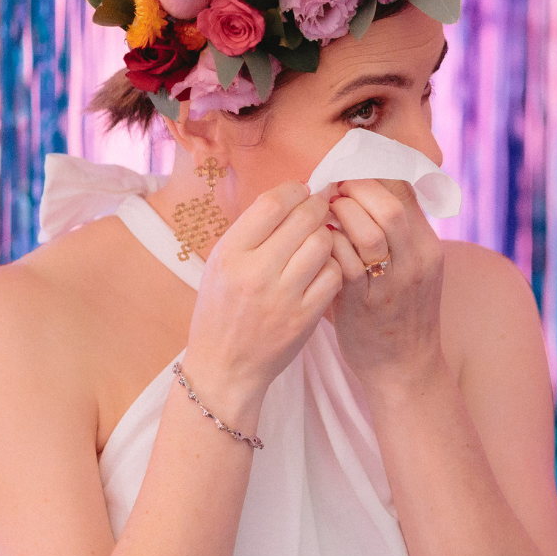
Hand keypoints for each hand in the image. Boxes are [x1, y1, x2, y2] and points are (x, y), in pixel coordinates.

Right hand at [188, 183, 342, 399]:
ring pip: (324, 243)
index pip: (272, 203)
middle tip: (321, 208)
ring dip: (327, 236)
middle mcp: (255, 272)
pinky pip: (335, 275)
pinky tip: (324, 268)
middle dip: (318, 206)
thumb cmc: (222, 310)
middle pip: (304, 218)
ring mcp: (283, 296)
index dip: (295, 189)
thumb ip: (252, 231)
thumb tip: (290, 195)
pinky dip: (334, 266)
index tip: (303, 190)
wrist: (225, 366)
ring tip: (320, 240)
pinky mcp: (305, 317)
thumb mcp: (221, 264)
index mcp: (230, 254)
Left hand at [324, 178, 446, 378]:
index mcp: (427, 245)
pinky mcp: (366, 303)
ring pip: (369, 231)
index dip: (373, 172)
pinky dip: (328, 245)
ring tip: (325, 215)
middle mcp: (417, 260)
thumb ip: (393, 232)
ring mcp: (393, 283)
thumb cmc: (399, 311)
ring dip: (339, 216)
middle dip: (354, 190)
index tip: (347, 171)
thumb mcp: (410, 267)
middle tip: (332, 190)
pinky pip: (345, 262)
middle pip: (389, 205)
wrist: (405, 367)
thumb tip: (358, 187)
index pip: (406, 190)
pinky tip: (318, 244)